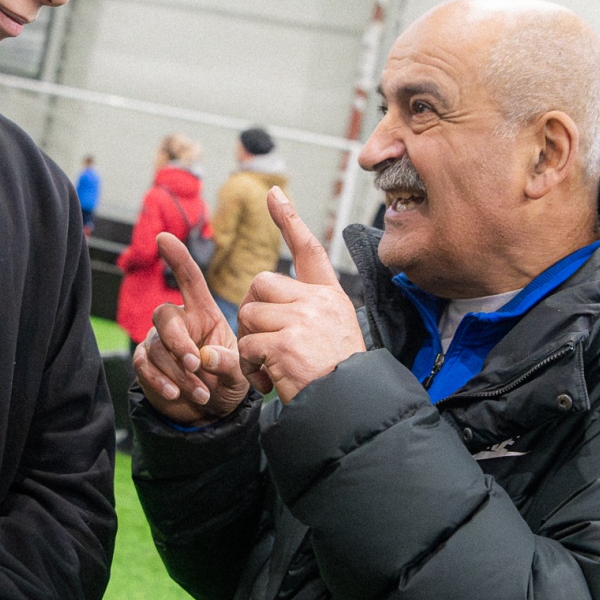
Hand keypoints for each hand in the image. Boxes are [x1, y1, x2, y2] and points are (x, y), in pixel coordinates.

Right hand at [132, 232, 252, 424]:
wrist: (212, 411)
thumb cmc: (228, 380)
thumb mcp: (239, 373)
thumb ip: (228, 363)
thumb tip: (203, 358)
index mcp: (203, 312)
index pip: (188, 279)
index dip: (177, 258)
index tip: (163, 238)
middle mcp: (179, 321)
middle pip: (163, 315)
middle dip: (178, 341)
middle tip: (195, 364)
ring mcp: (159, 342)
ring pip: (156, 347)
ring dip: (178, 372)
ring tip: (202, 393)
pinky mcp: (145, 363)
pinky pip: (144, 365)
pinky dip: (161, 381)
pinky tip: (176, 394)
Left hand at [236, 189, 363, 402]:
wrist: (350, 405)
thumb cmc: (339, 376)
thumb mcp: (333, 333)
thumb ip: (302, 313)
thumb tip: (261, 303)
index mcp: (329, 297)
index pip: (308, 250)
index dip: (289, 220)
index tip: (274, 194)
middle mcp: (318, 302)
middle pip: (261, 284)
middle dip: (253, 311)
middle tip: (261, 342)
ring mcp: (302, 321)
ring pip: (250, 315)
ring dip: (250, 344)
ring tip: (268, 366)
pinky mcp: (286, 344)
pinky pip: (248, 345)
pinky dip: (250, 366)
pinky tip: (268, 380)